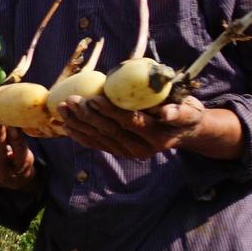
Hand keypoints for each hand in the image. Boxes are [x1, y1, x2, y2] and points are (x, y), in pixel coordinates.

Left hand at [55, 95, 241, 161]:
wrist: (184, 131)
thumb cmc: (187, 112)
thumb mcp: (189, 109)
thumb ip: (178, 111)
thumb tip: (165, 113)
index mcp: (157, 137)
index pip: (129, 123)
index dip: (110, 111)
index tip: (93, 97)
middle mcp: (141, 149)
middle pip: (110, 131)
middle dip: (88, 116)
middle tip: (71, 100)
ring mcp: (128, 153)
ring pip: (99, 138)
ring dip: (78, 124)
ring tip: (61, 108)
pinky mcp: (119, 152)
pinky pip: (96, 144)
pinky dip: (79, 134)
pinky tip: (65, 124)